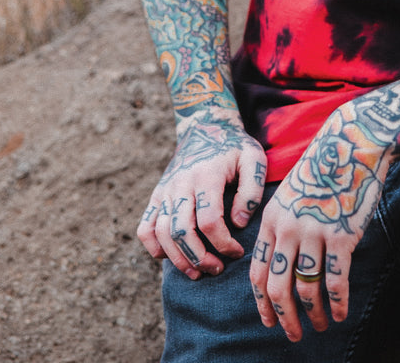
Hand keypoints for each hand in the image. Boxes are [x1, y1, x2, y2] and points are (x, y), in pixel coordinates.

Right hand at [138, 114, 266, 279]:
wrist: (204, 127)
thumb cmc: (234, 147)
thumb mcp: (254, 159)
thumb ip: (252, 190)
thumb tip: (238, 222)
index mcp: (206, 175)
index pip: (209, 221)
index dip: (223, 243)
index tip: (237, 252)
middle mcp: (181, 183)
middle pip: (182, 232)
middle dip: (200, 258)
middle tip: (217, 269)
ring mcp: (166, 190)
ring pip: (162, 234)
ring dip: (178, 259)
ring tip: (197, 272)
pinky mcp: (157, 195)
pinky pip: (145, 228)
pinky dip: (153, 247)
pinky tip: (170, 257)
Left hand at [249, 104, 391, 340]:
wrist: (352, 143)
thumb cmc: (323, 169)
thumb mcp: (291, 194)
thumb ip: (282, 225)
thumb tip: (282, 265)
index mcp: (271, 219)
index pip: (258, 272)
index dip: (263, 303)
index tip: (270, 321)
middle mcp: (288, 228)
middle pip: (277, 288)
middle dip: (284, 318)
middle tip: (293, 335)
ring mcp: (314, 232)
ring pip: (306, 288)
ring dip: (313, 314)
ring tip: (321, 326)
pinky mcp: (341, 235)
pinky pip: (335, 281)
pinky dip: (337, 303)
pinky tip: (341, 314)